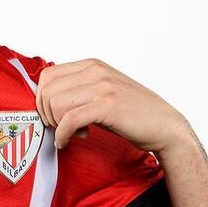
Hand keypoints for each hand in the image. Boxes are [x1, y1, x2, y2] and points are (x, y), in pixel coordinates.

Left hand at [35, 58, 189, 151]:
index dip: (42, 99)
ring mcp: (103, 86)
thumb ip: (78, 90)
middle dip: (47, 114)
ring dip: (56, 125)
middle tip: (60, 128)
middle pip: (47, 90)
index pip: (47, 76)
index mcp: (91, 65)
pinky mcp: (108, 106)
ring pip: (55, 104)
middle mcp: (95, 71)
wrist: (165, 126)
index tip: (53, 116)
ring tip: (71, 133)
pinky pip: (69, 120)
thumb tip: (44, 100)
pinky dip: (62, 135)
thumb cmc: (131, 114)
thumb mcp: (101, 92)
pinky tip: (68, 141)